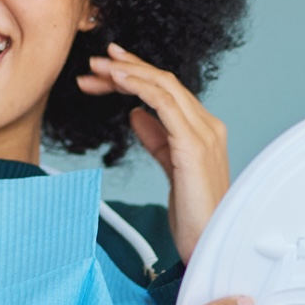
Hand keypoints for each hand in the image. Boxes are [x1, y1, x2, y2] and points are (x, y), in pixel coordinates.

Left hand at [76, 42, 228, 262]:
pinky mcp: (193, 145)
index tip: (108, 66)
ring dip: (128, 72)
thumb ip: (156, 139)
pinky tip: (118, 81)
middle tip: (95, 61)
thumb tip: (135, 114)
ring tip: (98, 67)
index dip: (137, 74)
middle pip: (164, 82)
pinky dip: (140, 87)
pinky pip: (164, 104)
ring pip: (164, 86)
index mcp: (203, 130)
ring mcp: (204, 133)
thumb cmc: (194, 214)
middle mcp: (207, 126)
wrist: (209, 243)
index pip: (167, 90)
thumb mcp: (170, 168)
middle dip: (127, 67)